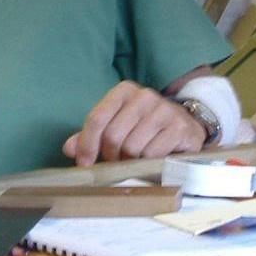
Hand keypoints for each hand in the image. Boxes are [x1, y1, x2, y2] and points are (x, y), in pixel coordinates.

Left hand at [62, 81, 205, 166]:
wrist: (185, 126)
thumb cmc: (144, 128)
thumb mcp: (117, 127)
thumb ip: (91, 136)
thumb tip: (69, 148)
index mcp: (124, 91)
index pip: (97, 118)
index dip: (87, 144)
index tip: (84, 163)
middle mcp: (144, 96)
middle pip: (113, 136)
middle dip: (110, 156)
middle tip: (116, 162)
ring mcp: (164, 110)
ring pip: (132, 148)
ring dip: (130, 162)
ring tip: (135, 160)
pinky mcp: (179, 128)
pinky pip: (152, 155)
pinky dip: (148, 163)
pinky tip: (153, 159)